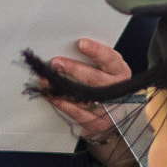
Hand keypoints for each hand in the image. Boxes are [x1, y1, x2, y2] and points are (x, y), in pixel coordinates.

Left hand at [41, 38, 140, 166]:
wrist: (113, 112)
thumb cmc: (106, 83)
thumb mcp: (106, 68)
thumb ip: (94, 59)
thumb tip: (69, 48)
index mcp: (120, 71)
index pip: (110, 59)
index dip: (96, 51)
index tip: (80, 44)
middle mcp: (117, 89)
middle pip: (95, 79)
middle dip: (74, 69)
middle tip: (56, 63)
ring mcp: (108, 107)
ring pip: (83, 97)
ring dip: (62, 88)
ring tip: (47, 80)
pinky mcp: (97, 122)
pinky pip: (77, 113)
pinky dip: (62, 103)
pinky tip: (51, 95)